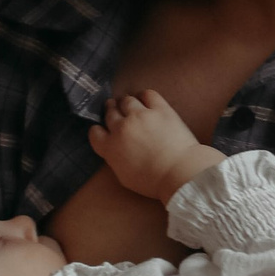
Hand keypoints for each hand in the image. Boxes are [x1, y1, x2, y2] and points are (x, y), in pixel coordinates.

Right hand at [88, 88, 218, 203]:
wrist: (179, 173)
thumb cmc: (153, 181)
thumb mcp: (124, 176)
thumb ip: (114, 159)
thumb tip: (114, 149)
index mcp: (110, 147)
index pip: (95, 132)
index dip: (99, 130)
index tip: (104, 129)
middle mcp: (121, 128)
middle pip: (110, 112)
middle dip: (111, 111)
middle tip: (115, 109)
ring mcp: (140, 116)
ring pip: (126, 100)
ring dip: (126, 102)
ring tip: (129, 104)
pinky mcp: (160, 109)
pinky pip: (147, 94)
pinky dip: (144, 96)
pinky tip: (145, 100)